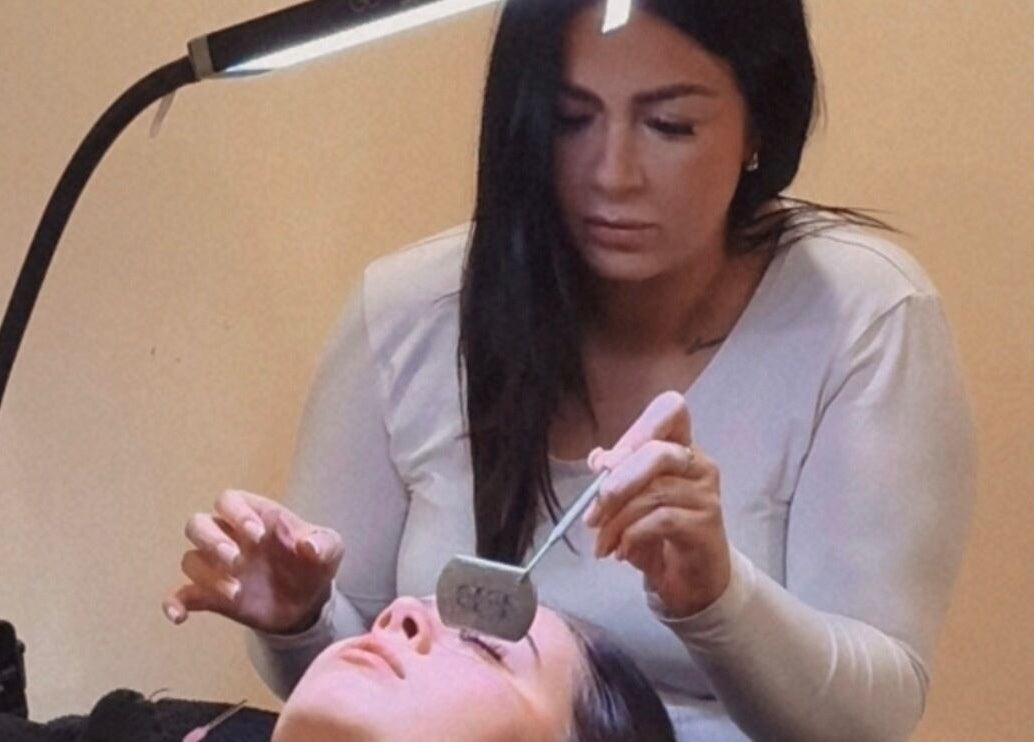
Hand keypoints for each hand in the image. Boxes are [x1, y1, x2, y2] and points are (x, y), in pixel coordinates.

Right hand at [162, 489, 343, 633]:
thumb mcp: (330, 549)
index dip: (237, 513)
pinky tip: (179, 617)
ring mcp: (218, 566)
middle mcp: (230, 536)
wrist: (309, 603)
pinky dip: (174, 603)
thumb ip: (323, 543)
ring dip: (207, 575)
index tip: (257, 535)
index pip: (229, 500)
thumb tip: (308, 546)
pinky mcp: (211, 595)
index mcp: (256, 516)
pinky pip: (181, 594)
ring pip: (191, 559)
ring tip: (236, 592)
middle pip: (197, 524)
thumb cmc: (315, 564)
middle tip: (235, 560)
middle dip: (211, 541)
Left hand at [583, 391, 730, 617]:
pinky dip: (632, 535)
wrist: (691, 579)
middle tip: (593, 513)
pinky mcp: (707, 524)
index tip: (607, 464)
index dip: (636, 430)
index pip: (671, 409)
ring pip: (653, 492)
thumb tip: (598, 458)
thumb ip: (615, 475)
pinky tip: (622, 551)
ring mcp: (706, 493)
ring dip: (616, 520)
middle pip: (657, 451)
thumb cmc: (659, 534)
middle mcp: (698, 463)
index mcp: (679, 447)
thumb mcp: (629, 502)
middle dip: (617, 481)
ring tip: (602, 542)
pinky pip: (662, 519)